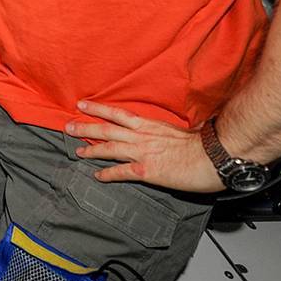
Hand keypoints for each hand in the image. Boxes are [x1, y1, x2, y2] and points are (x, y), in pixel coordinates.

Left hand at [65, 100, 223, 192]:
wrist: (213, 156)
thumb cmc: (201, 143)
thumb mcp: (177, 129)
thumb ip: (162, 130)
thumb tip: (160, 130)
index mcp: (148, 124)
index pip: (116, 113)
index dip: (97, 108)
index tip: (81, 104)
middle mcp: (140, 136)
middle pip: (106, 129)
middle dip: (85, 128)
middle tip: (68, 127)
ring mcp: (142, 153)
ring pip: (109, 149)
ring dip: (90, 150)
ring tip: (76, 151)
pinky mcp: (147, 171)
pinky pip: (121, 172)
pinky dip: (108, 174)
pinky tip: (98, 176)